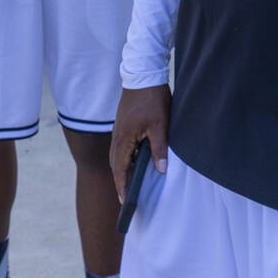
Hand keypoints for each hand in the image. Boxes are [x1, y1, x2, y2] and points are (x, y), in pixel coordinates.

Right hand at [109, 85, 169, 202]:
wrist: (143, 76)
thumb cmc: (152, 100)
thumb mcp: (160, 125)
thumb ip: (159, 149)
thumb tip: (161, 171)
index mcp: (124, 140)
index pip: (120, 169)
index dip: (122, 186)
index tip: (125, 202)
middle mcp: (117, 137)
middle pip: (116, 165)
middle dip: (121, 182)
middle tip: (127, 198)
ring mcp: (119, 131)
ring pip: (118, 156)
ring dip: (123, 170)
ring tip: (131, 185)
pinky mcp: (123, 126)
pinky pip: (122, 147)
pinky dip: (126, 158)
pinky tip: (136, 162)